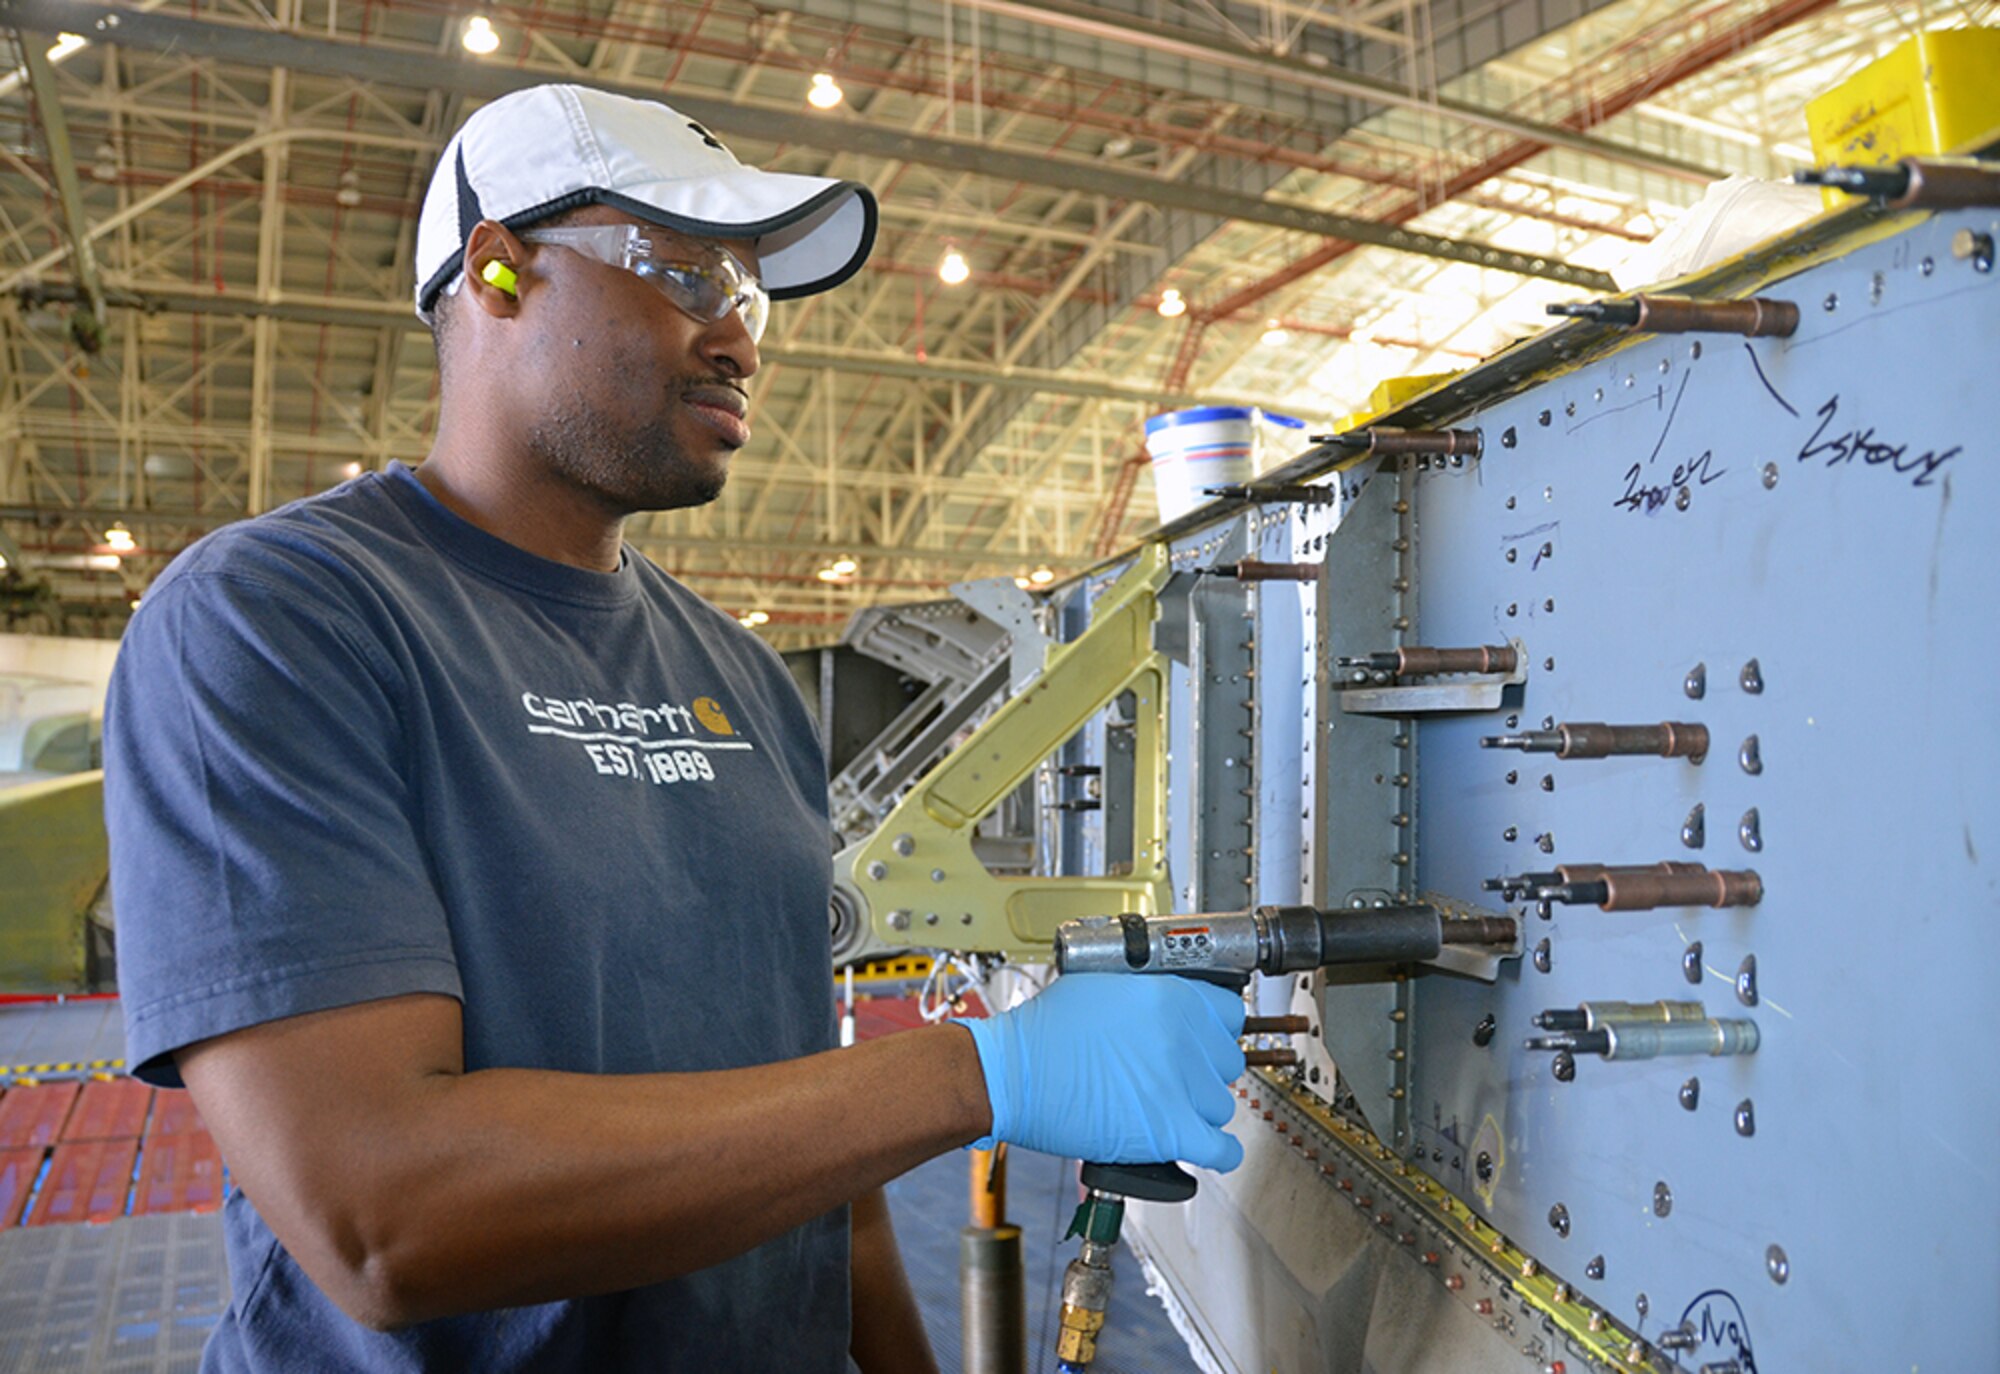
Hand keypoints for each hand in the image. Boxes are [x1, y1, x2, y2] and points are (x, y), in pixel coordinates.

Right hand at [954, 973, 1245, 1171]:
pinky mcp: (1169, 1131)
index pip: (1229, 1014)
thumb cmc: (1044, 1032)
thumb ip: (1149, 993)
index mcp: (1170, 996)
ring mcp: (1179, 1085)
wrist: (1012, 1074)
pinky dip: (1220, 1151)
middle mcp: (1182, 1037)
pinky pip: (1222, 1149)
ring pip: (1220, 1105)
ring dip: (1198, 1109)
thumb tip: (1168, 1005)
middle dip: (1202, 1072)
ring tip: (1167, 1108)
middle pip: (1227, 1063)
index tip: (1202, 1043)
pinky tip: (1205, 1145)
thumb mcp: (1103, 985)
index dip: (1212, 1032)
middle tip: (1173, 1077)